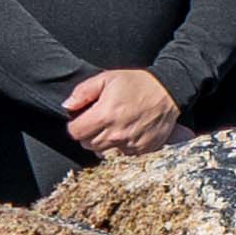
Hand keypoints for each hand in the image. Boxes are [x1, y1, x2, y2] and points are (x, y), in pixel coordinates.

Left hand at [61, 64, 185, 158]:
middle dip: (88, 134)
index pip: (75, 133)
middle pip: (87, 144)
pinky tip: (125, 134)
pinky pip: (121, 156)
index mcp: (104, 115)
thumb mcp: (107, 78)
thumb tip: (67, 106)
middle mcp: (116, 134)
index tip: (82, 119)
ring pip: (102, 153)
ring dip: (102, 143)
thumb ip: (83, 92)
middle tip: (98, 121)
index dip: (75, 125)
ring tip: (111, 128)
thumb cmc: (137, 83)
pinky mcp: (142, 150)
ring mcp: (129, 145)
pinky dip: (119, 148)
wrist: (169, 92)